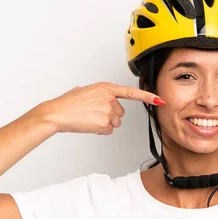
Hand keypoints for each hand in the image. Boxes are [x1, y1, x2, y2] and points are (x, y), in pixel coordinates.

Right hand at [37, 82, 164, 134]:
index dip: (147, 97)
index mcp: (106, 88)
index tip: (159, 99)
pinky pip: (108, 130)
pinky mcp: (105, 123)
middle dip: (110, 115)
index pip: (132, 93)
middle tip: (93, 114)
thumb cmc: (67, 103)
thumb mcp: (84, 91)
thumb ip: (97, 93)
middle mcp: (110, 98)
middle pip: (121, 113)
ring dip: (105, 123)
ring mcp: (108, 111)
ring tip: (90, 118)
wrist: (57, 113)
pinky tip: (89, 124)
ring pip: (115, 123)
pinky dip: (99, 130)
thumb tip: (96, 98)